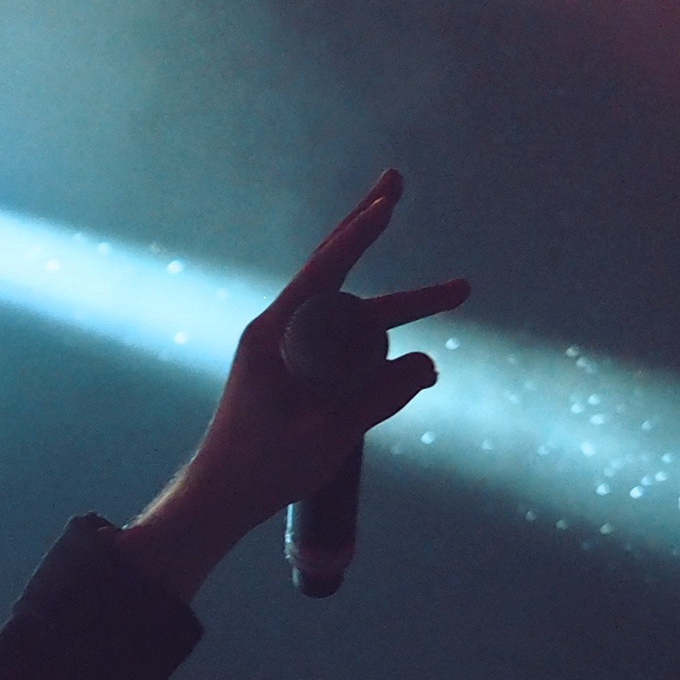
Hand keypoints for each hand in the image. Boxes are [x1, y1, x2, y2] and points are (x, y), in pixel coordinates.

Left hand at [120, 170, 469, 601]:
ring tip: (459, 292)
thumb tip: (429, 365)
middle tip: (396, 181)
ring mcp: (287, 350)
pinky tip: (414, 359)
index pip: (324, 272)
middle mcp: (279, 332)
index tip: (388, 202)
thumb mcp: (330, 432)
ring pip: (354, 315)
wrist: (220, 499)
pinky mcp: (296, 371)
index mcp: (274, 336)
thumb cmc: (263, 468)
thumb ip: (379, 397)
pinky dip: (381, 346)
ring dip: (404, 307)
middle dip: (368, 225)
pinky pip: (347, 346)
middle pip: (334, 268)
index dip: (359, 235)